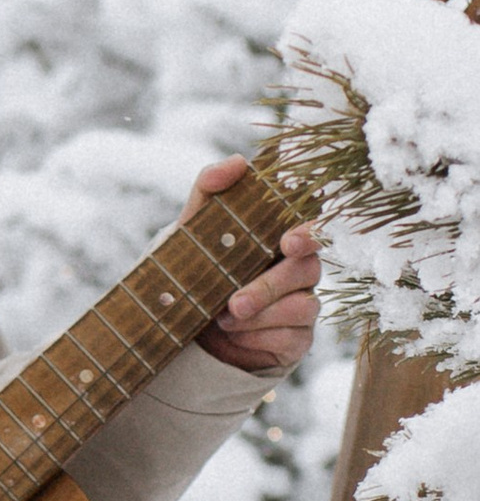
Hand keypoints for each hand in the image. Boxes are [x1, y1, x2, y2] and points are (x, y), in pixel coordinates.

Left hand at [186, 156, 320, 370]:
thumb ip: (211, 189)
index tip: (288, 241)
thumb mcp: (194, 228)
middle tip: (234, 303)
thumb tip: (238, 161)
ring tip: (224, 319)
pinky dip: (259, 338)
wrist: (186, 322)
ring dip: (260, 316)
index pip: (314, 229)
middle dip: (268, 287)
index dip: (310, 234)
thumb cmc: (200, 266)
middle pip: (308, 270)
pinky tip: (235, 335)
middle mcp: (300, 269)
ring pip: (303, 307)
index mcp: (282, 239)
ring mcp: (302, 304)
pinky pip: (294, 339)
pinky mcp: (298, 339)